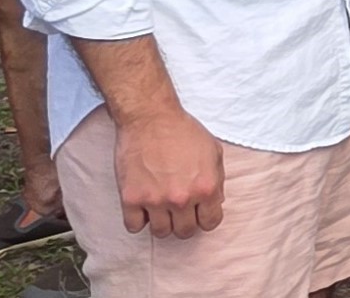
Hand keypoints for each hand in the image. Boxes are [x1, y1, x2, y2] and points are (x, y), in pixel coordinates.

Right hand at [113, 107, 224, 238]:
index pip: (210, 223)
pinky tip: (142, 205)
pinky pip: (134, 227)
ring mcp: (155, 200)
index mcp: (206, 187)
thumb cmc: (183, 130)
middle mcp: (182, 198)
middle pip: (185, 232)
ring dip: (162, 222)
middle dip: (184, 221)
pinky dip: (138, 219)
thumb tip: (215, 202)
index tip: (198, 211)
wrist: (150, 116)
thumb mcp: (213, 151)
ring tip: (160, 206)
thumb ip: (217, 180)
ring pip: (161, 233)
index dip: (205, 218)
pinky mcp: (131, 198)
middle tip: (178, 208)